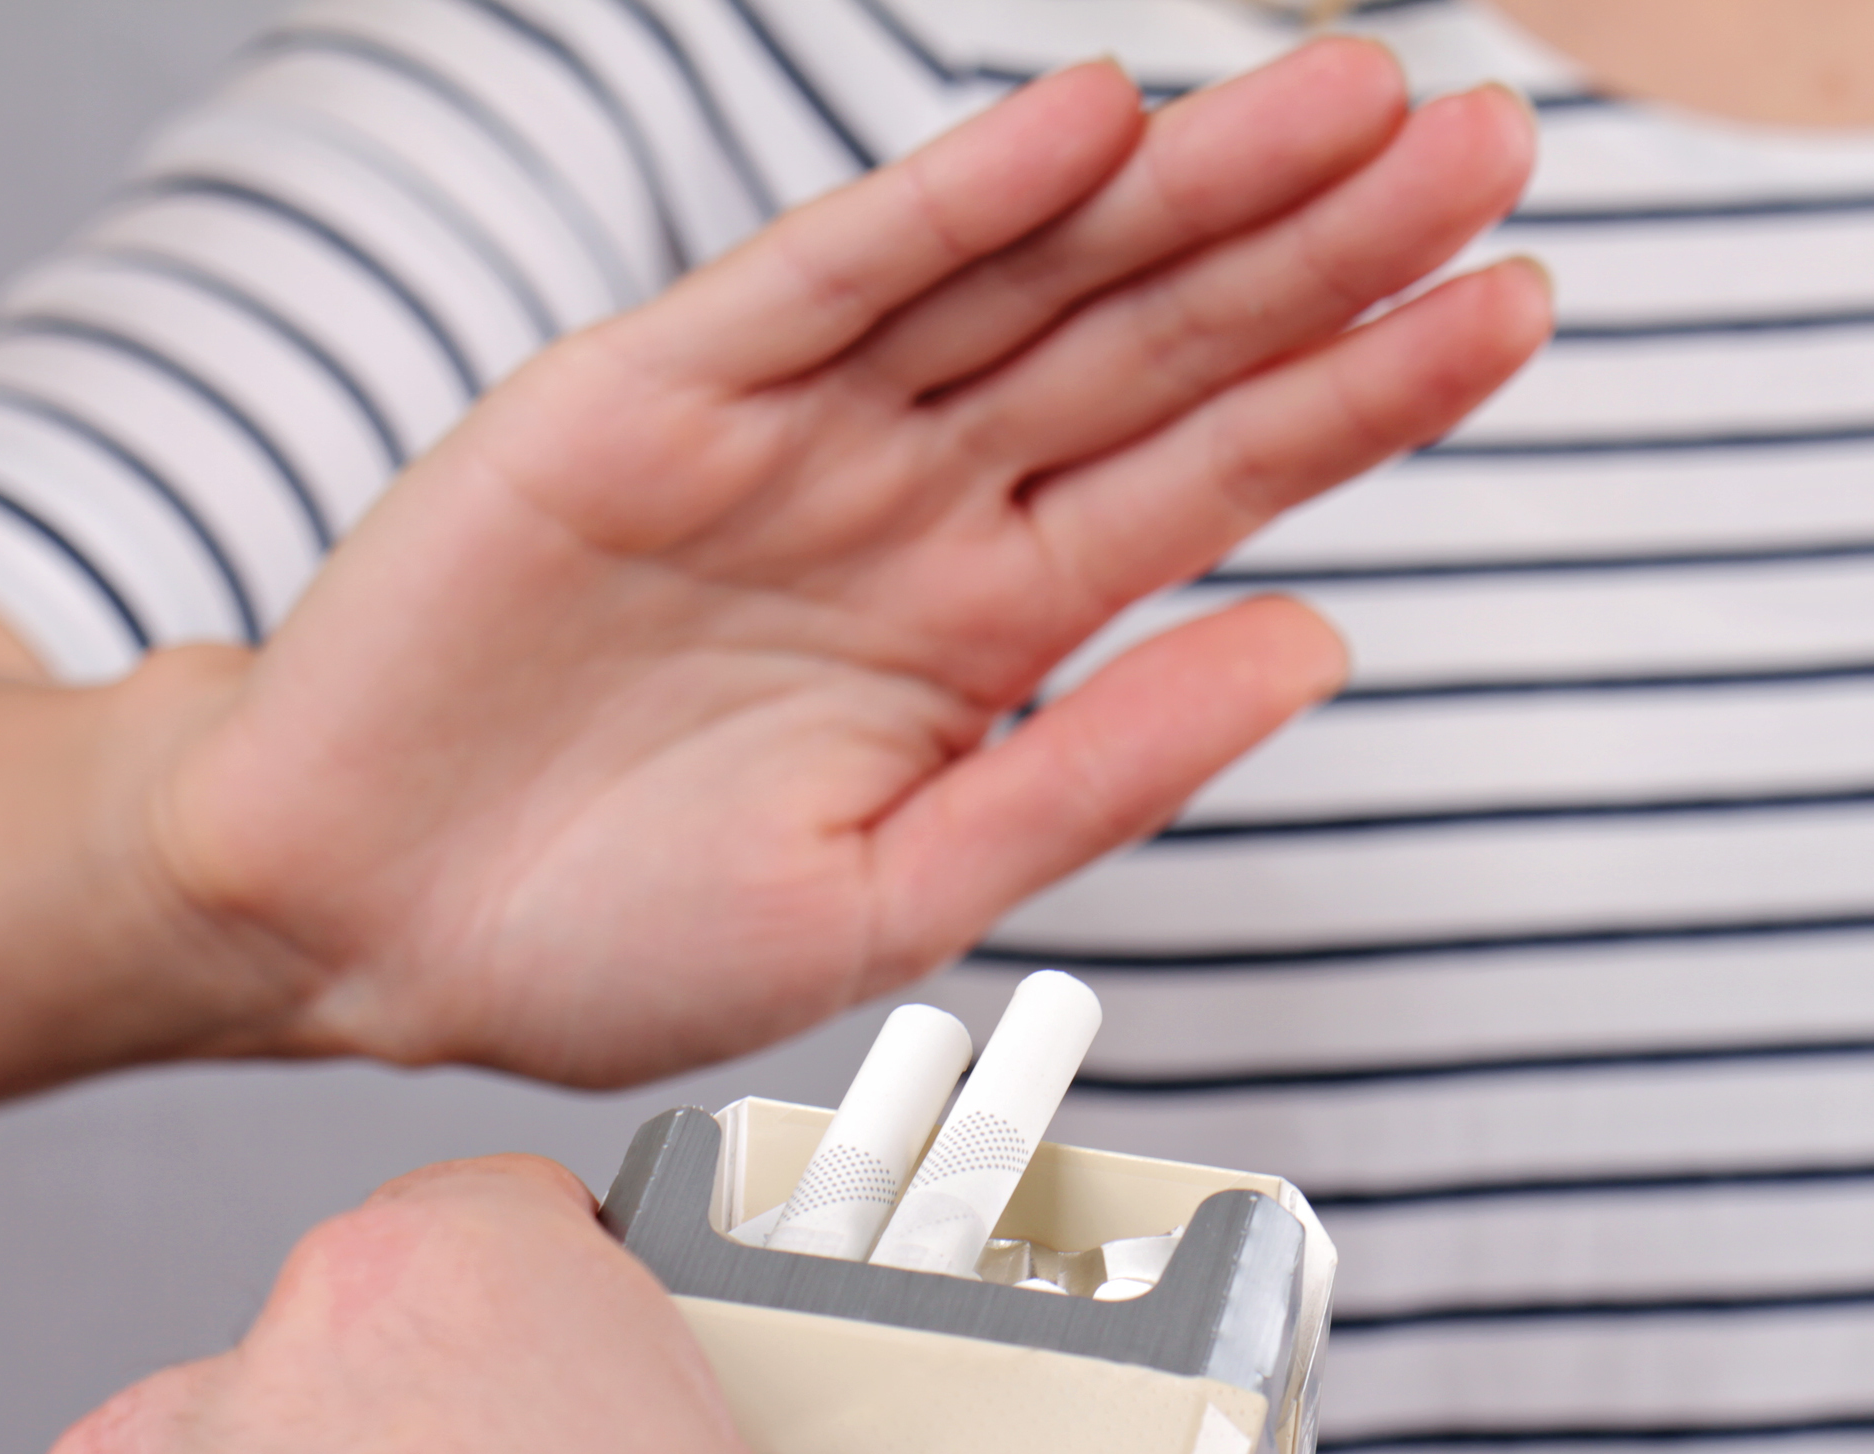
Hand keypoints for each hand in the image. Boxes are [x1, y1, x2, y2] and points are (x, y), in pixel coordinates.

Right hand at [159, 43, 1545, 1084]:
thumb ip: (1099, 767)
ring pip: (1022, 281)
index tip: (1517, 301)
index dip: (1368, 391)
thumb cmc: (608, 935)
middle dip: (1322, 248)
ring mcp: (790, 434)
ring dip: (1183, 188)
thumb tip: (1320, 643)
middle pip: (1156, 346)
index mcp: (987, 627)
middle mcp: (913, 504)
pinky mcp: (649, 391)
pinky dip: (950, 201)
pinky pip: (824, 279)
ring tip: (1353, 100)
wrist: (356, 919)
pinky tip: (1088, 121)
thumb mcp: (893, 898)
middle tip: (1489, 138)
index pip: (1214, 477)